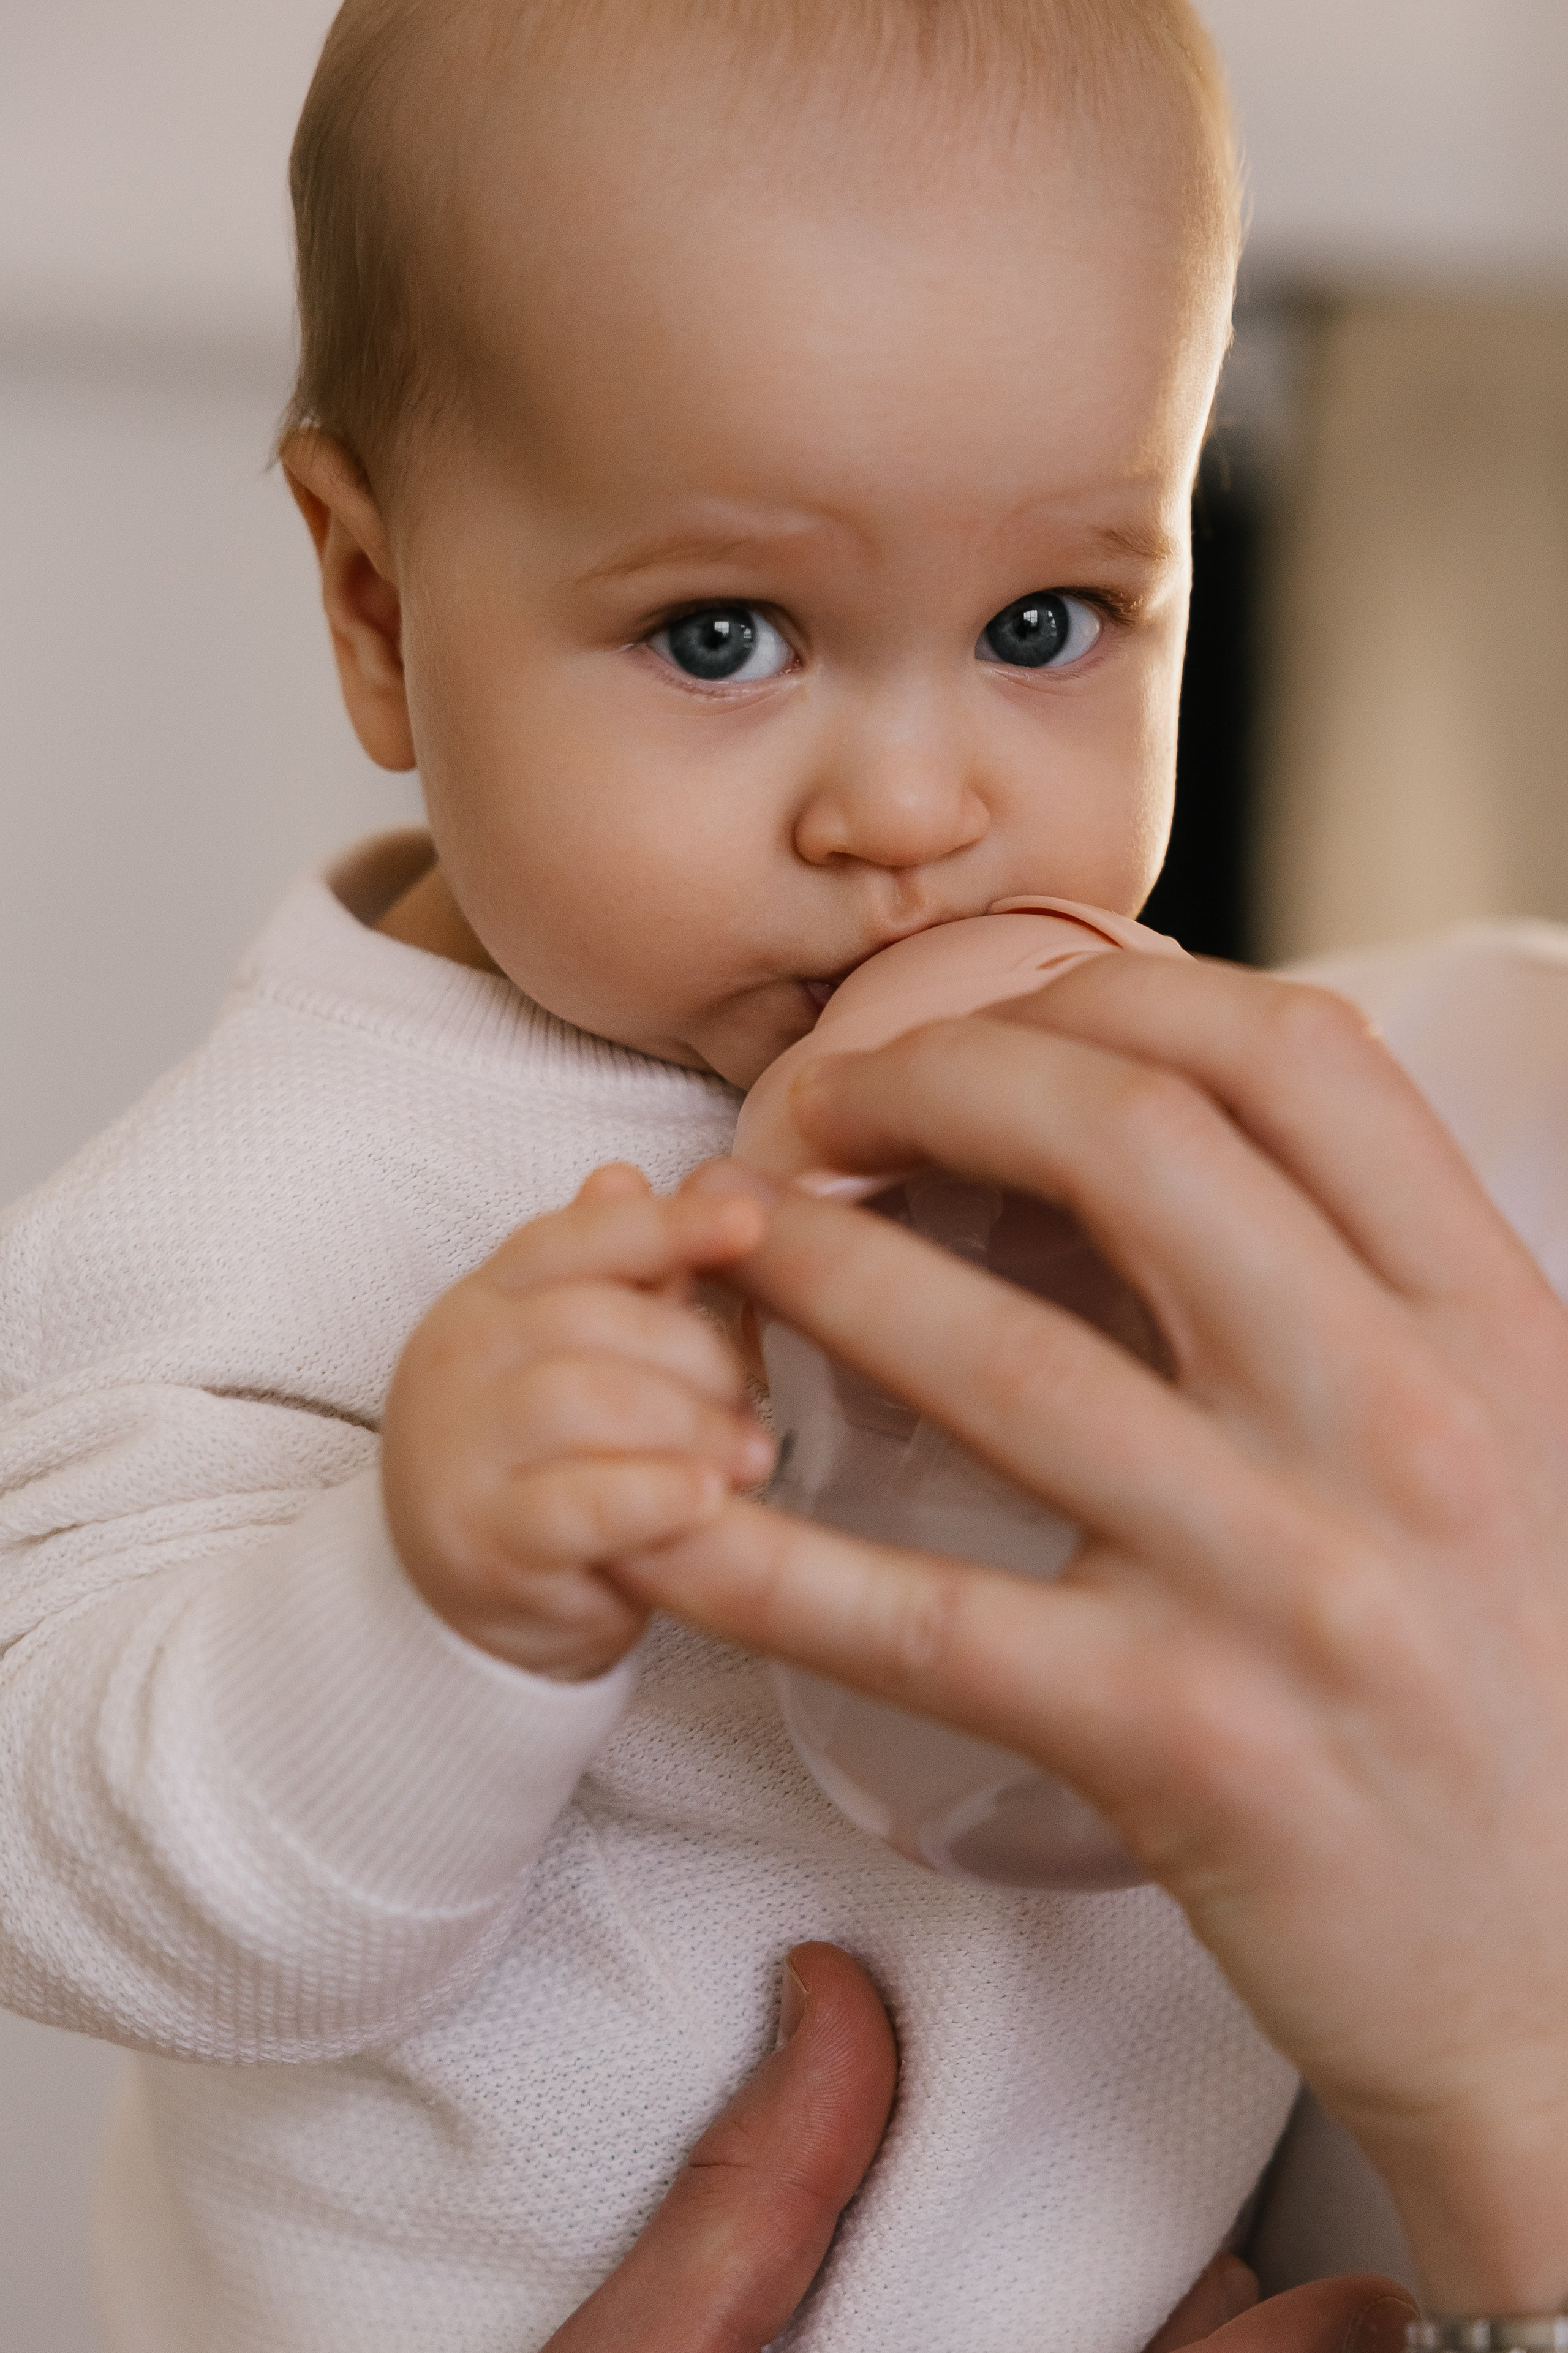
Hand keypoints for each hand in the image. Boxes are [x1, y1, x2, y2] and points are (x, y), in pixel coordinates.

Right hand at [382, 1163, 773, 1678]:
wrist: (459, 1596)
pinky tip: (707, 1498)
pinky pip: (580, 1505)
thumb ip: (624, 1282)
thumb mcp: (580, 1361)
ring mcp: (458, 1450)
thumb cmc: (546, 1459)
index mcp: (488, 1296)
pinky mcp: (482, 1542)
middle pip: (591, 1318)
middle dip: (696, 1356)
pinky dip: (654, 1496)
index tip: (750, 1221)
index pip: (577, 1236)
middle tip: (752, 1403)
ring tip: (750, 1458)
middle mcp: (458, 1359)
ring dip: (689, 1425)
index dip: (666, 1224)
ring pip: (585, 1401)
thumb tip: (654, 1177)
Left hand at [614, 953, 1567, 2311]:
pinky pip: (925, 1621)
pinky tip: (657, 1525)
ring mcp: (1291, 1579)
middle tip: (811, 1111)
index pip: (1286, 1053)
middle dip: (928, 1083)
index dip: (1097, 994)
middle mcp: (1403, 1418)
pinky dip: (764, 1564)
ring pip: (1002, 1354)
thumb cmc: (1517, 1679)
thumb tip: (1160, 1127)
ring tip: (721, 1244)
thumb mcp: (1507, 1436)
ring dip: (820, 1274)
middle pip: (1127, 1136)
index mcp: (1488, 1321)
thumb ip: (1369, 1285)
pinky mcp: (1183, 1742)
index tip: (970, 1033)